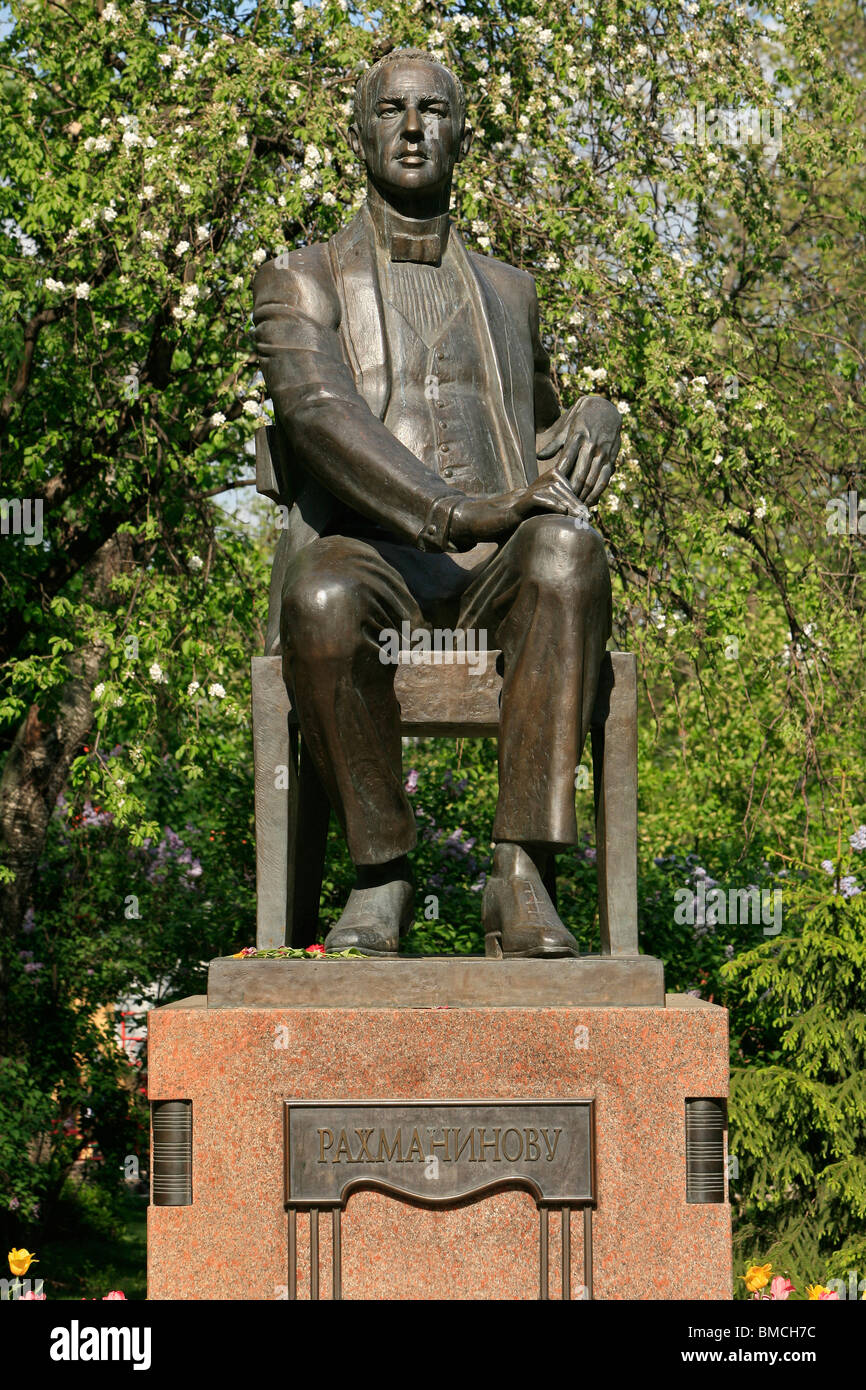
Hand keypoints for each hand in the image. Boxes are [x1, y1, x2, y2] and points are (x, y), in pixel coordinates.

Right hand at [450, 471, 586, 546]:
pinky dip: (551, 505)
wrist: (468, 522)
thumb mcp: (518, 528)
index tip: (584, 514)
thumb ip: (533, 529)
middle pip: (557, 485)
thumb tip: (549, 547)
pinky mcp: (512, 506)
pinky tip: (562, 514)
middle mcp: (526, 492)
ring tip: (579, 516)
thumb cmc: (491, 528)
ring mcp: (520, 497)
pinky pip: (535, 499)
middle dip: (575, 499)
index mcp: (530, 496)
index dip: (572, 497)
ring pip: (550, 489)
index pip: (556, 488)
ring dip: (568, 502)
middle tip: (587, 515)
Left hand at [536, 394, 621, 505]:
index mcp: (578, 436)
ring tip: (574, 506)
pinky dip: (597, 492)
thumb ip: (553, 444)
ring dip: (583, 495)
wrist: (606, 410)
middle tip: (562, 504)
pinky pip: (605, 479)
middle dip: (571, 491)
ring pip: (592, 479)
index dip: (560, 477)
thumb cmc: (581, 419)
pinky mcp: (611, 458)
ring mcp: (603, 453)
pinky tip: (590, 501)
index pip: (567, 460)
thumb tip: (538, 456)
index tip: (552, 489)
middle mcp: (591, 445)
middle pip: (580, 474)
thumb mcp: (566, 427)